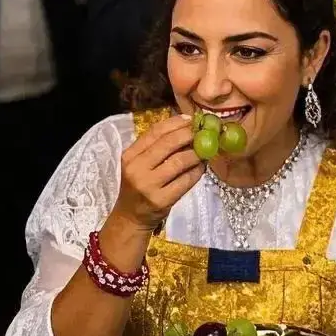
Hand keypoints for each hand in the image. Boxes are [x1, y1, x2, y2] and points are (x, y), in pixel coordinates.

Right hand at [109, 114, 204, 232]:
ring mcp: (149, 185)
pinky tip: (202, 168)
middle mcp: (137, 168)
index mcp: (130, 155)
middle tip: (203, 133)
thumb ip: (156, 147)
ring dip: (197, 154)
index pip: (155, 132)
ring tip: (205, 151)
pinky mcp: (162, 200)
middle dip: (189, 135)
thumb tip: (186, 128)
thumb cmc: (139, 186)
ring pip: (179, 161)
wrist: (131, 216)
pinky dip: (197, 172)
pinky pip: (185, 181)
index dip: (175, 123)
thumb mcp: (139, 164)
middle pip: (168, 144)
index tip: (191, 119)